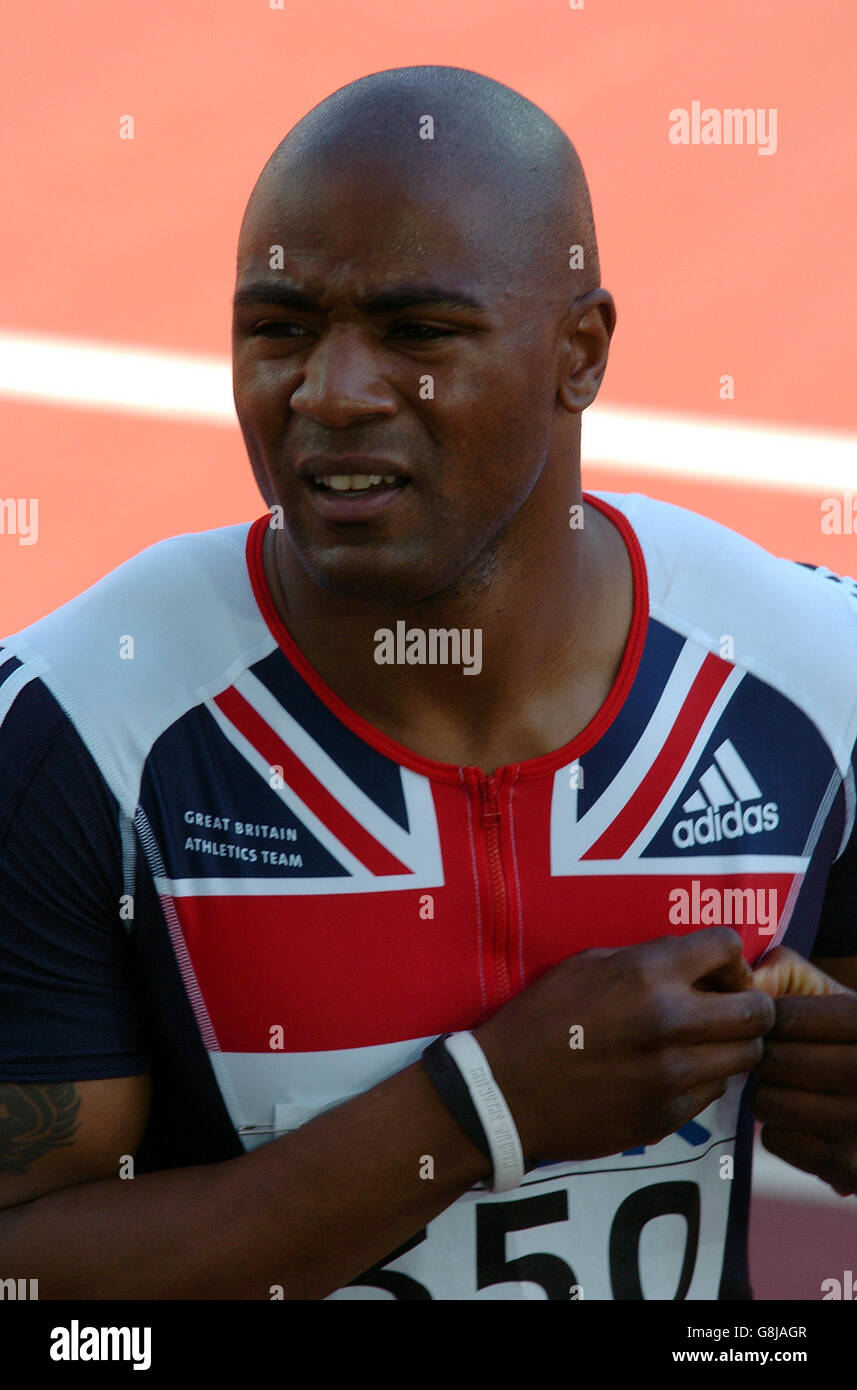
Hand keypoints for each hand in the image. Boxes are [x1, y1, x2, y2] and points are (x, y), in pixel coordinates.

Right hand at [474, 926, 774, 1164]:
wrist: (503, 1091)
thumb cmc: (539, 1019)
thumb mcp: (586, 964)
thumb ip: (647, 959)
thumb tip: (694, 965)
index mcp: (646, 975)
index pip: (728, 947)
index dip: (726, 958)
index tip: (712, 971)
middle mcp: (669, 1023)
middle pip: (758, 1011)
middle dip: (747, 1004)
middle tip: (722, 1009)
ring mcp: (672, 1075)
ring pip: (746, 1056)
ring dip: (729, 1045)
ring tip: (697, 1042)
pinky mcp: (668, 1116)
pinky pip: (713, 1091)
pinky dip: (702, 1079)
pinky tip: (668, 1071)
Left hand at [749, 950, 856, 1195]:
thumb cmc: (845, 1040)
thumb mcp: (831, 995)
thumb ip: (787, 972)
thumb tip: (749, 980)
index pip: (784, 1017)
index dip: (765, 1020)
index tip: (770, 1024)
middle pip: (773, 1061)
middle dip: (764, 1058)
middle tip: (776, 1058)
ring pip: (767, 1102)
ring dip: (767, 1094)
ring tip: (791, 1088)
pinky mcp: (848, 1167)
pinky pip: (775, 1140)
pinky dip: (779, 1130)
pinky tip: (804, 1120)